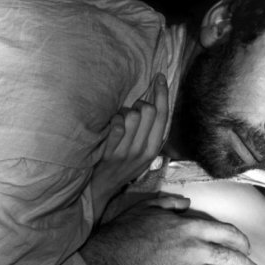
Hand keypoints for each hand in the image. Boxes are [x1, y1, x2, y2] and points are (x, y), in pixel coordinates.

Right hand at [81, 198, 263, 264]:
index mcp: (190, 226)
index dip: (242, 241)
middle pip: (232, 258)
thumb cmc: (128, 230)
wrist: (109, 259)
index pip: (227, 232)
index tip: (248, 248)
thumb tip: (188, 204)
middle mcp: (195, 248)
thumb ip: (172, 203)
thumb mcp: (150, 206)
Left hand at [91, 74, 168, 220]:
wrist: (102, 188)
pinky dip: (112, 121)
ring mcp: (127, 152)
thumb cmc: (121, 164)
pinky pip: (117, 124)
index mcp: (154, 148)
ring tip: (119, 121)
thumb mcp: (141, 152)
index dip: (162, 94)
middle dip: (139, 103)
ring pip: (133, 115)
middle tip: (132, 109)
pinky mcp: (112, 153)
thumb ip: (148, 131)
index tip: (159, 77)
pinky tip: (110, 128)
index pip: (163, 116)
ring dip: (124, 112)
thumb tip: (151, 102)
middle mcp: (143, 150)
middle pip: (149, 111)